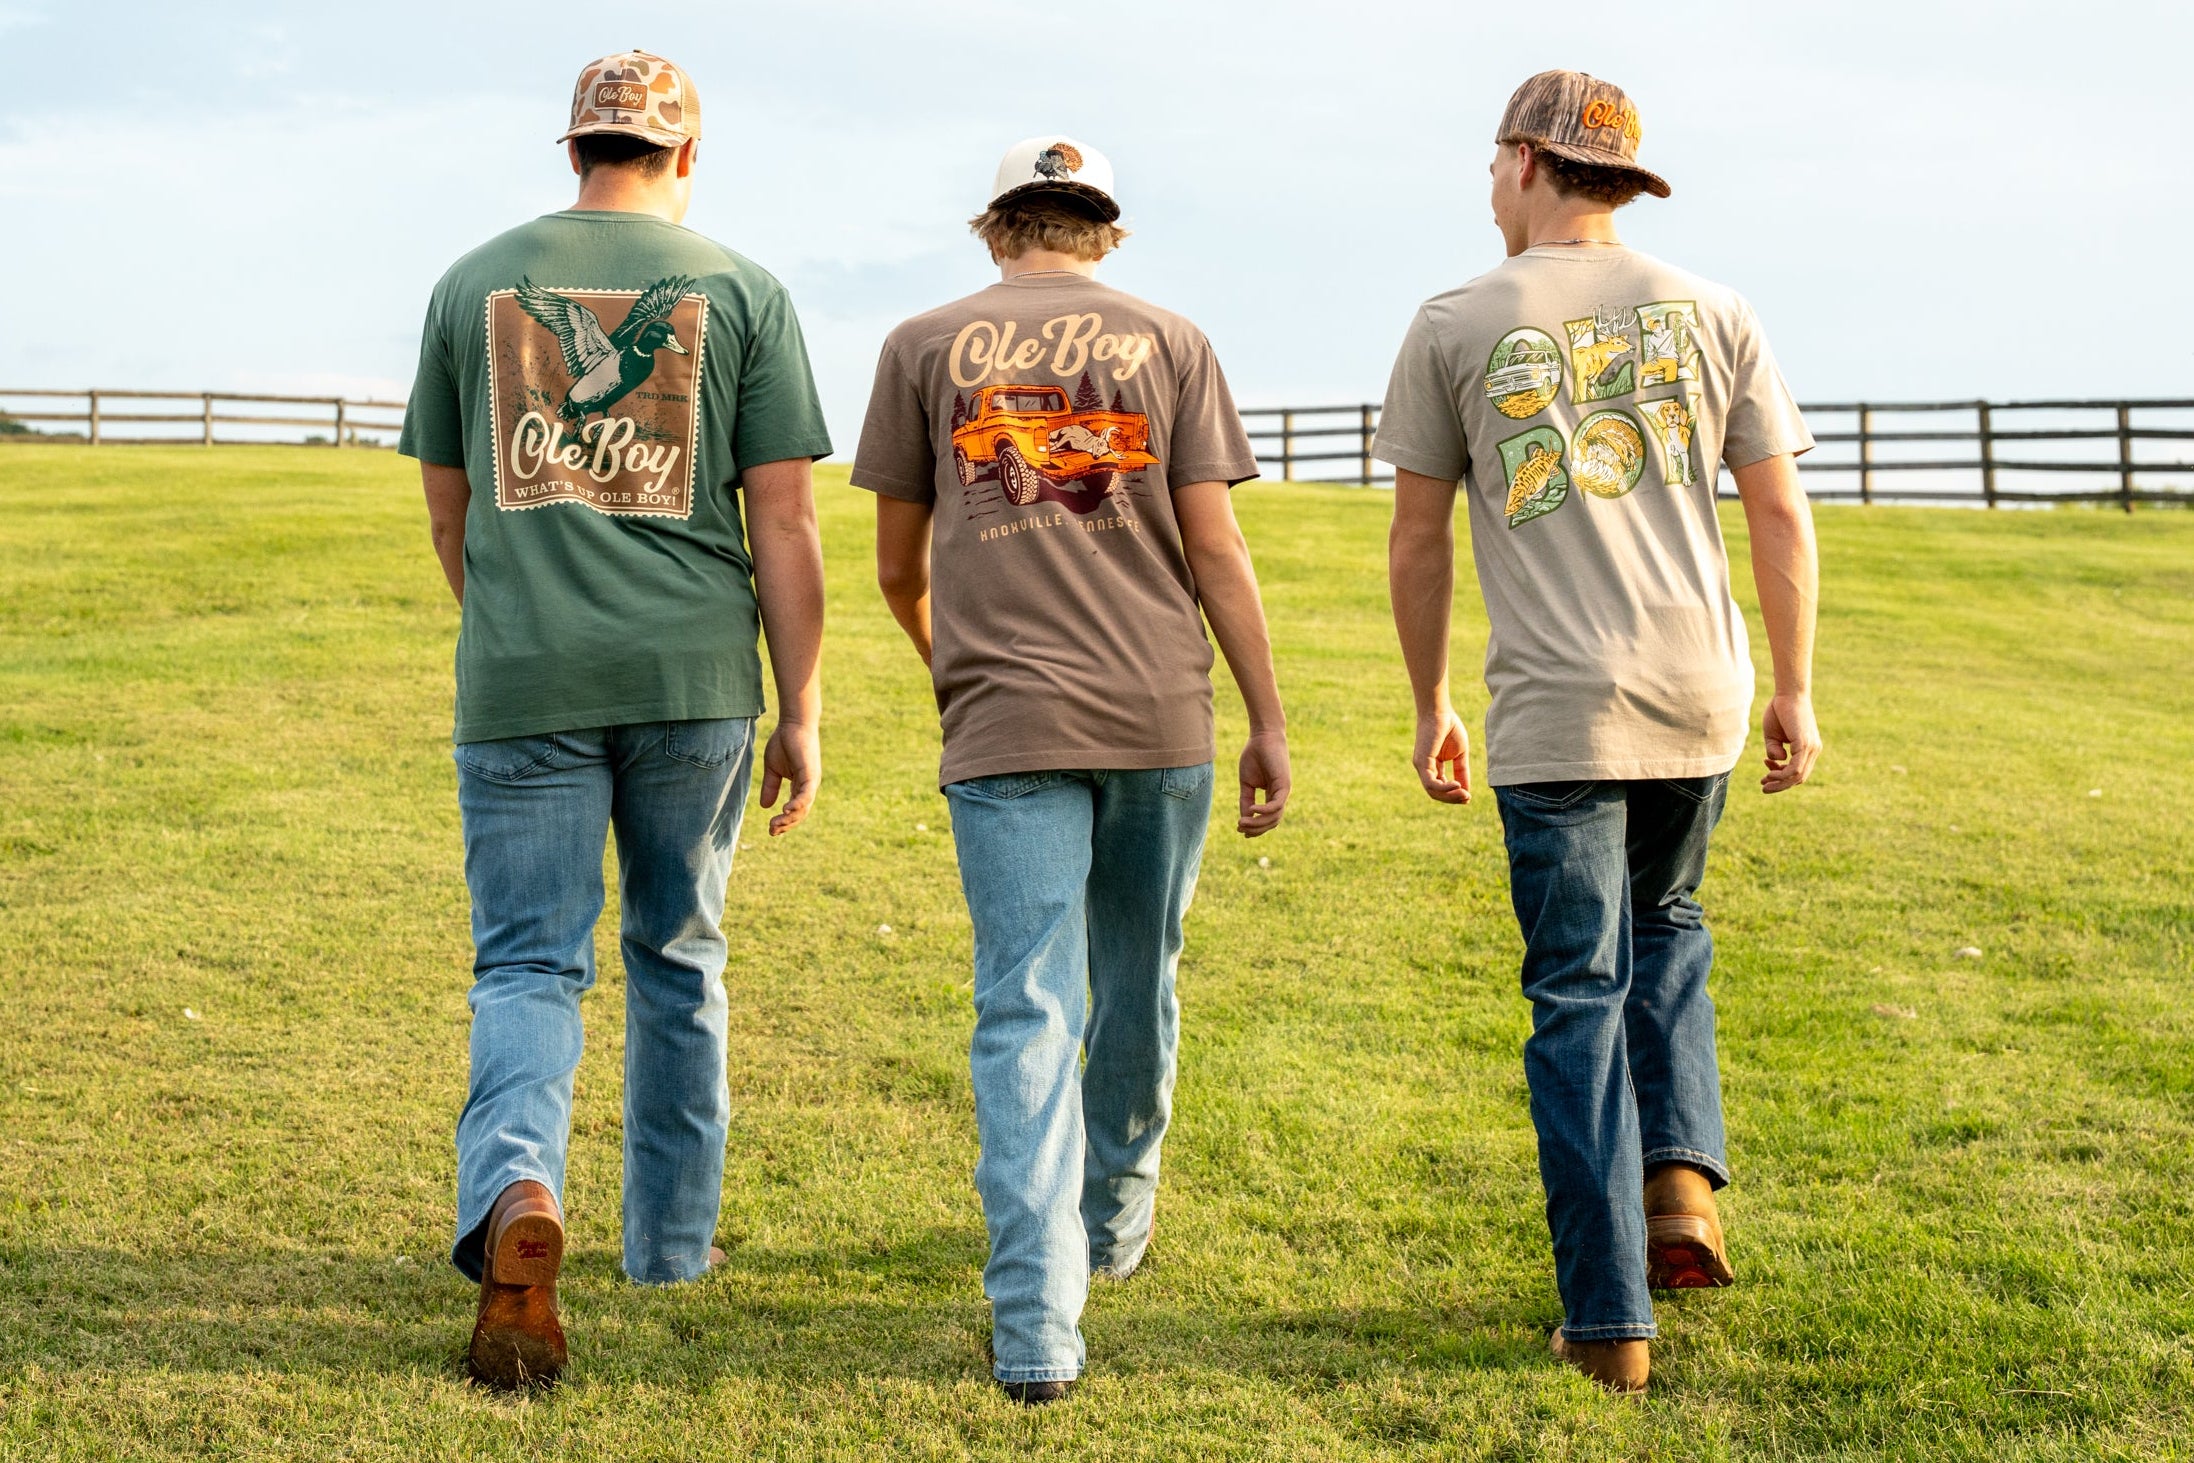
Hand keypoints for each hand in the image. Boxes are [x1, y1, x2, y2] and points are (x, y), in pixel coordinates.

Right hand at [759, 719, 819, 834]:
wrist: (792, 723)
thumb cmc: (784, 742)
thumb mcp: (772, 769)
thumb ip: (770, 787)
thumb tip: (765, 806)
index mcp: (800, 786)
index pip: (794, 810)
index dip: (784, 822)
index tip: (771, 830)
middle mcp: (808, 786)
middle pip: (800, 813)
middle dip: (786, 825)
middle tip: (772, 831)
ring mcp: (811, 780)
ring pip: (803, 807)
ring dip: (790, 818)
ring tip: (776, 825)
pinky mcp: (811, 773)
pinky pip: (806, 793)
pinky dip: (797, 803)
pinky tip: (786, 810)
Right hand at [1236, 731, 1290, 836]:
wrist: (1262, 736)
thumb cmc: (1254, 756)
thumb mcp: (1247, 783)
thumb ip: (1246, 800)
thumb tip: (1244, 818)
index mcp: (1272, 795)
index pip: (1267, 819)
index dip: (1255, 828)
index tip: (1239, 829)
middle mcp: (1280, 796)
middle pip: (1271, 822)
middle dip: (1255, 829)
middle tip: (1239, 828)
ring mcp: (1284, 791)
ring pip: (1274, 817)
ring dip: (1258, 823)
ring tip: (1242, 822)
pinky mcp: (1284, 785)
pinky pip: (1276, 805)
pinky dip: (1264, 811)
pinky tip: (1252, 809)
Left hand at [1414, 707, 1470, 804]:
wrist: (1440, 711)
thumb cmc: (1449, 728)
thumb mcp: (1460, 754)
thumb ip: (1462, 771)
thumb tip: (1466, 790)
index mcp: (1434, 767)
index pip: (1442, 788)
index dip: (1454, 795)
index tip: (1468, 797)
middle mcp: (1425, 769)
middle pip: (1436, 793)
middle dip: (1453, 799)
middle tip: (1467, 798)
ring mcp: (1421, 767)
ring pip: (1433, 792)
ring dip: (1450, 796)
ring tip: (1464, 794)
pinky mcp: (1421, 763)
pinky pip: (1431, 783)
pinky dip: (1445, 787)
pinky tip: (1457, 785)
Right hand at [1761, 692, 1820, 793]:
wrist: (1787, 694)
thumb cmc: (1779, 710)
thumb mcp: (1773, 735)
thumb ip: (1774, 750)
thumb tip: (1778, 760)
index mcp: (1808, 748)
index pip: (1798, 772)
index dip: (1781, 778)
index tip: (1765, 774)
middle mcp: (1813, 750)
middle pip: (1799, 778)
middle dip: (1780, 785)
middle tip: (1763, 785)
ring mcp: (1811, 748)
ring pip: (1798, 776)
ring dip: (1780, 782)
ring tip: (1764, 781)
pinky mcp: (1805, 744)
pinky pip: (1796, 768)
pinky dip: (1783, 774)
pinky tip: (1770, 772)